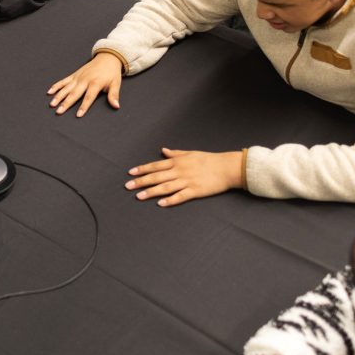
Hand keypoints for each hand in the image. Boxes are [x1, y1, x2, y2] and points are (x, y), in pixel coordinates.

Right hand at [47, 52, 122, 116]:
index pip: (88, 97)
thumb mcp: (116, 83)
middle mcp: (85, 80)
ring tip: (52, 104)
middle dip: (66, 103)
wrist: (107, 57)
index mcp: (95, 83)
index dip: (84, 106)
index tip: (78, 115)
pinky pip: (64, 81)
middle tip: (59, 111)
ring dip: (58, 96)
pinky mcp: (74, 75)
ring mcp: (78, 77)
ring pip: (66, 88)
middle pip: (74, 94)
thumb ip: (114, 95)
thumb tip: (116, 106)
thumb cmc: (111, 72)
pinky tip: (49, 92)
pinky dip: (56, 86)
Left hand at [126, 148, 241, 206]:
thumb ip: (175, 153)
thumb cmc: (208, 159)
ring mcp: (187, 181)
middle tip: (128, 186)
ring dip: (151, 192)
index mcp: (177, 161)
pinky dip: (170, 200)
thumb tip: (163, 150)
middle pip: (156, 176)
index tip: (130, 173)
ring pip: (165, 187)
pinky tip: (160, 203)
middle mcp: (179, 171)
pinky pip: (180, 196)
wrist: (226, 167)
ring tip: (139, 196)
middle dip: (141, 181)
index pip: (155, 165)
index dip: (142, 169)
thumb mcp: (190, 153)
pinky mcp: (195, 191)